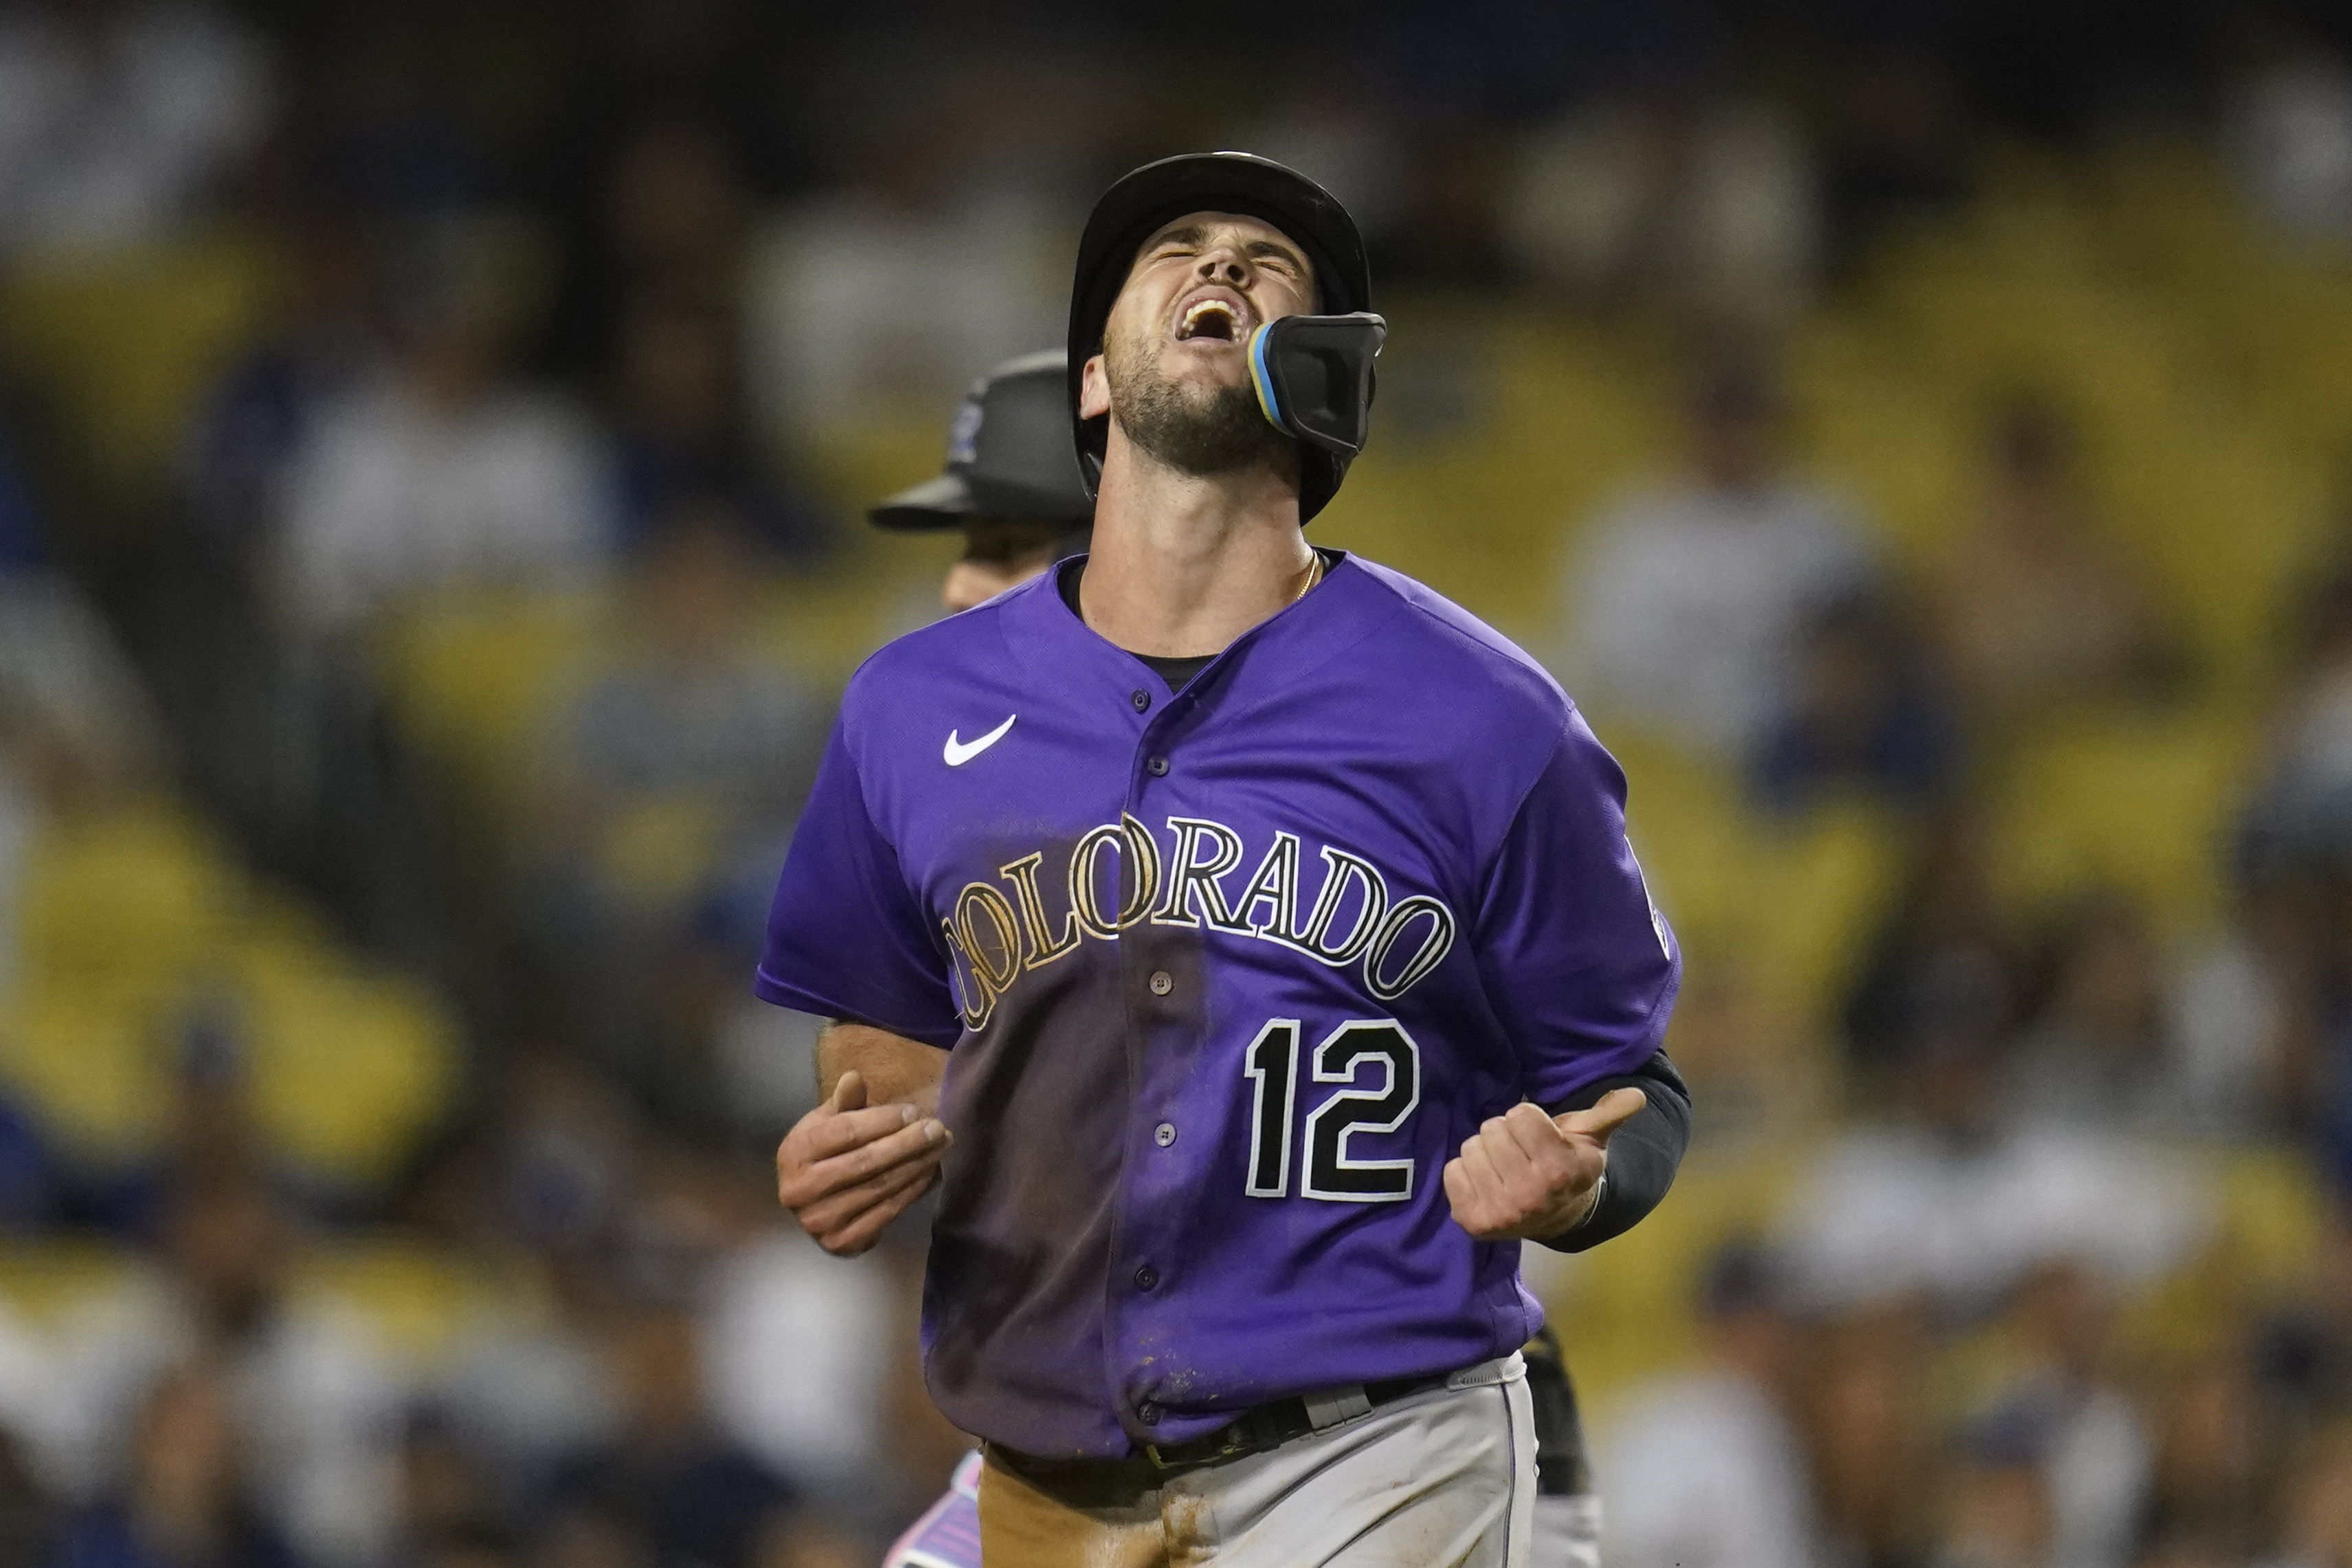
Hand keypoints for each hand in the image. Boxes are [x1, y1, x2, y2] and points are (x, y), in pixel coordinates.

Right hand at [776, 1070, 951, 1255]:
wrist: (811, 1202)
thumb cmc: (822, 1153)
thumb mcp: (826, 1121)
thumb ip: (843, 1102)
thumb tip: (854, 1077)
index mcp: (795, 1153)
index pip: (846, 1132)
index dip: (883, 1120)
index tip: (913, 1112)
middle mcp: (801, 1190)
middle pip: (866, 1160)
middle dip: (908, 1142)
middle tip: (938, 1128)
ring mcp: (820, 1221)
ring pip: (881, 1186)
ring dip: (918, 1164)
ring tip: (941, 1146)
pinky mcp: (842, 1242)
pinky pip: (888, 1212)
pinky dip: (914, 1190)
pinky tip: (930, 1172)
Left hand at [1443, 1088, 1646, 1242]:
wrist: (1555, 1217)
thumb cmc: (1567, 1167)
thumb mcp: (1591, 1139)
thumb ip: (1610, 1113)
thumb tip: (1636, 1096)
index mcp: (1560, 1170)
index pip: (1519, 1114)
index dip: (1529, 1122)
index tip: (1541, 1140)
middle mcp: (1530, 1195)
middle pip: (1492, 1129)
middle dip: (1505, 1136)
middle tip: (1521, 1155)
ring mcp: (1501, 1213)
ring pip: (1471, 1148)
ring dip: (1485, 1153)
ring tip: (1505, 1169)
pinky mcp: (1473, 1222)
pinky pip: (1452, 1170)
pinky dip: (1465, 1172)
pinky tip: (1487, 1184)